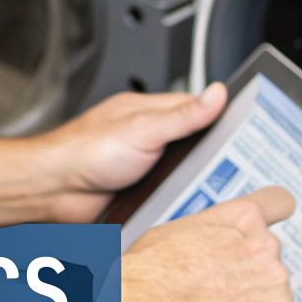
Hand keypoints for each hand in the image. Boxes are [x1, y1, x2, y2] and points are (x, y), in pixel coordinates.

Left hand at [34, 84, 227, 223]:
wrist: (53, 190)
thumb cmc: (83, 151)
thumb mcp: (142, 128)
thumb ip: (182, 114)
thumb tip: (217, 93)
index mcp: (152, 114)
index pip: (199, 110)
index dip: (222, 119)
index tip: (248, 129)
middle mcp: (150, 139)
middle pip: (196, 147)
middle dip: (212, 158)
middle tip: (235, 167)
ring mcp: (146, 168)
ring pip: (186, 176)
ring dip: (196, 184)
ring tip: (215, 190)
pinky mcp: (141, 194)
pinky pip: (171, 199)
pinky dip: (179, 203)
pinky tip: (187, 207)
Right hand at [124, 186, 296, 301]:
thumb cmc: (155, 269)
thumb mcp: (179, 229)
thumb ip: (211, 232)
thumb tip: (206, 244)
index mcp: (244, 217)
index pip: (280, 201)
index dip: (274, 214)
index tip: (264, 227)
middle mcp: (267, 245)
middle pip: (267, 255)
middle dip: (247, 268)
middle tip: (215, 282)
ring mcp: (275, 284)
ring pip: (269, 291)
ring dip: (250, 299)